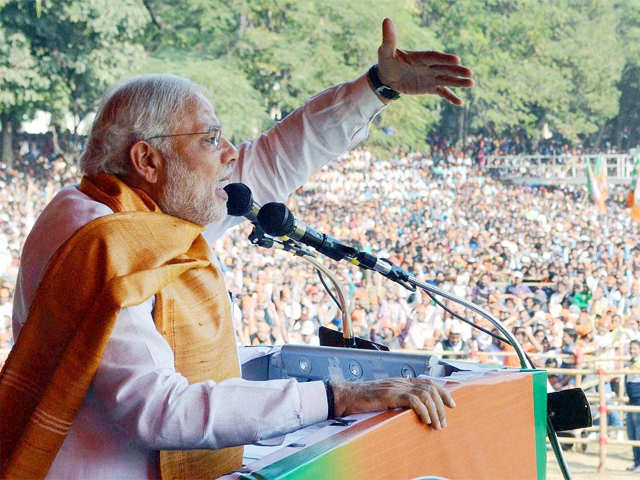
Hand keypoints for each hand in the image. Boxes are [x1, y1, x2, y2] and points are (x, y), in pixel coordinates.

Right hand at [331, 377, 454, 429]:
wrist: (347, 396)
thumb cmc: (364, 400)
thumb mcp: (385, 399)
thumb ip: (399, 401)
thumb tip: (413, 412)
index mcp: (401, 381)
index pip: (428, 382)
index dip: (443, 392)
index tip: (451, 405)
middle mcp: (401, 381)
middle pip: (430, 388)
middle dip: (441, 406)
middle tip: (443, 423)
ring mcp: (396, 386)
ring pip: (425, 394)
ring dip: (434, 411)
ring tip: (436, 425)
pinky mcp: (390, 394)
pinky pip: (413, 399)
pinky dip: (423, 410)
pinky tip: (425, 420)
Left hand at [377, 18, 472, 104]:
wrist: (387, 77)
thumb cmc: (387, 62)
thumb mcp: (385, 52)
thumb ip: (389, 40)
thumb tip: (387, 20)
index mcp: (421, 57)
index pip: (434, 57)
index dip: (444, 59)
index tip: (456, 60)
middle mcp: (429, 66)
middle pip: (445, 68)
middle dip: (456, 71)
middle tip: (469, 73)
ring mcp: (431, 77)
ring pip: (446, 80)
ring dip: (458, 82)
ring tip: (471, 83)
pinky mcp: (429, 87)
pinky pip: (441, 93)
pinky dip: (450, 97)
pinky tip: (459, 103)